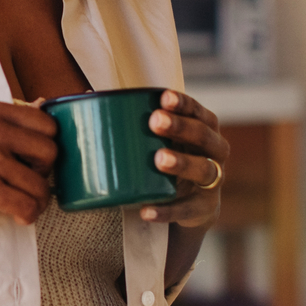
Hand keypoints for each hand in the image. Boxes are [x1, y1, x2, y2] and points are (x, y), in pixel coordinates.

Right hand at [0, 100, 58, 224]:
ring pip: (40, 185)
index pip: (48, 125)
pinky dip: (27, 215)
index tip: (34, 159)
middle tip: (27, 181)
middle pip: (50, 153)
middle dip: (44, 173)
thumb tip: (44, 104)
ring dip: (37, 201)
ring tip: (23, 203)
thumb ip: (9, 119)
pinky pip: (27, 205)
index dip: (47, 145)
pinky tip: (17, 214)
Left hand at [139, 90, 227, 229]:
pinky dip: (167, 210)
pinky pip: (187, 210)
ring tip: (158, 159)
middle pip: (204, 136)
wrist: (189, 208)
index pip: (198, 112)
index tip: (163, 98)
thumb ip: (135, 120)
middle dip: (181, 127)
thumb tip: (90, 95)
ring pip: (203, 170)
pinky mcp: (204, 209)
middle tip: (155, 122)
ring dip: (182, 163)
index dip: (184, 104)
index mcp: (205, 129)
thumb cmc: (171, 160)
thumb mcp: (161, 141)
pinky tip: (147, 210)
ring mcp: (213, 182)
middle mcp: (215, 152)